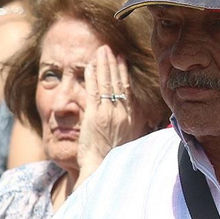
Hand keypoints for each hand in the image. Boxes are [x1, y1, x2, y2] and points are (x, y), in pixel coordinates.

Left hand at [77, 45, 140, 175]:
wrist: (103, 169)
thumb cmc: (111, 160)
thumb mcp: (126, 140)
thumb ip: (129, 126)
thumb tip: (130, 118)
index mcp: (130, 117)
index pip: (127, 90)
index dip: (124, 73)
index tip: (122, 60)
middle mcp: (122, 112)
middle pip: (118, 82)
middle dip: (113, 64)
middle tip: (110, 49)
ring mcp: (108, 113)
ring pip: (106, 83)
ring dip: (103, 65)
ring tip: (101, 51)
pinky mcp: (94, 116)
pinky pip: (93, 91)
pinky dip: (91, 77)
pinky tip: (89, 66)